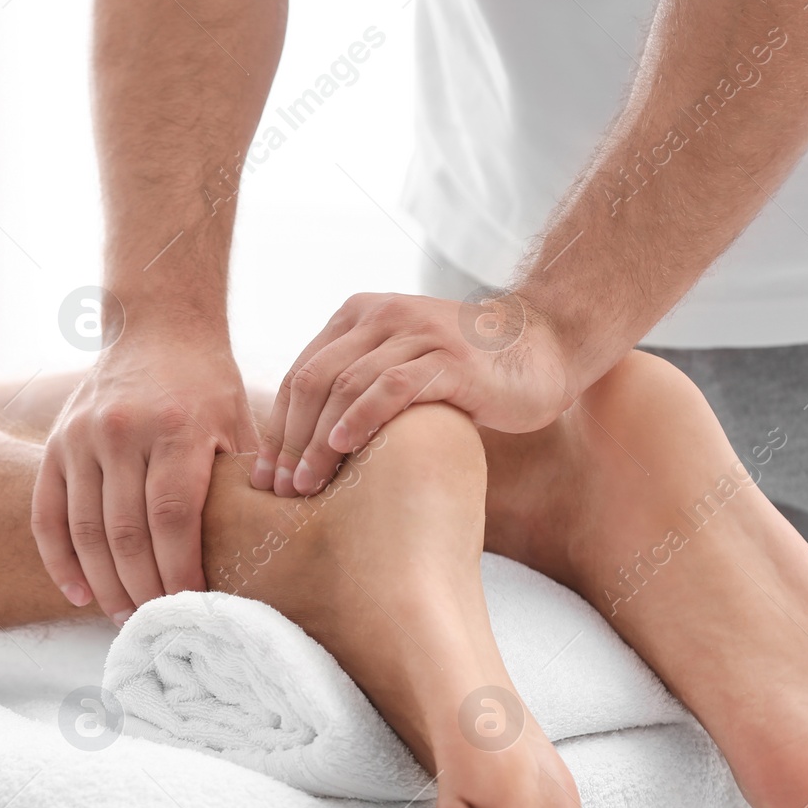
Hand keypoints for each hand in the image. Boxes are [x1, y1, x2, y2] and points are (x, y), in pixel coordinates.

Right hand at [32, 331, 255, 619]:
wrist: (158, 328)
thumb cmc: (209, 388)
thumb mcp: (240, 423)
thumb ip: (251, 482)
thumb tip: (276, 552)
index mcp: (176, 427)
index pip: (173, 517)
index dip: (179, 570)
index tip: (193, 607)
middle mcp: (122, 431)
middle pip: (126, 532)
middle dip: (143, 589)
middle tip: (159, 625)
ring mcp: (82, 437)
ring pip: (85, 530)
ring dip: (104, 584)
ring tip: (126, 619)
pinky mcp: (55, 443)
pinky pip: (46, 514)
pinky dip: (59, 560)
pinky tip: (79, 594)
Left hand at [251, 291, 571, 495]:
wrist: (544, 346)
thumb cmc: (468, 371)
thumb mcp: (403, 365)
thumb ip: (360, 384)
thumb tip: (306, 449)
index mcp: (360, 316)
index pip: (300, 375)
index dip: (276, 429)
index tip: (263, 479)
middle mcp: (382, 317)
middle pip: (312, 381)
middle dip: (288, 441)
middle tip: (276, 491)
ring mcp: (416, 334)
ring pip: (344, 387)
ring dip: (316, 442)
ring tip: (303, 486)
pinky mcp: (449, 359)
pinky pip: (391, 388)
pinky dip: (360, 419)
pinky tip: (342, 449)